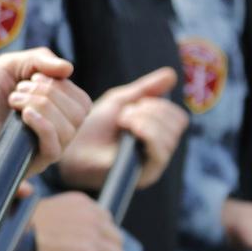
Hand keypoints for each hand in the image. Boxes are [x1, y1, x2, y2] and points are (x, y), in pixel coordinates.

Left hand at [0, 48, 90, 176]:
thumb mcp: (16, 65)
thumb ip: (42, 59)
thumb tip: (68, 69)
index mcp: (61, 113)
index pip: (81, 102)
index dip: (60, 86)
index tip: (33, 78)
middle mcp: (60, 133)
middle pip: (78, 115)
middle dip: (48, 93)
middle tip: (19, 90)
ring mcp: (47, 150)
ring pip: (68, 130)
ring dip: (42, 106)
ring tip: (14, 100)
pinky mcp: (32, 163)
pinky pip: (53, 148)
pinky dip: (43, 126)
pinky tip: (25, 114)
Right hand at [26, 193, 124, 250]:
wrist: (7, 238)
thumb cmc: (17, 229)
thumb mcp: (46, 214)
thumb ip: (66, 220)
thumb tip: (73, 237)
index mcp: (82, 202)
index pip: (107, 223)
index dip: (99, 242)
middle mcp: (91, 214)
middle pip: (116, 241)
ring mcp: (92, 234)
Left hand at [59, 68, 187, 191]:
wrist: (73, 148)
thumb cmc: (93, 127)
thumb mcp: (121, 102)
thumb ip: (146, 89)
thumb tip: (172, 74)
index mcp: (158, 135)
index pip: (178, 117)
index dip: (161, 104)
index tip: (136, 103)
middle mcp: (160, 151)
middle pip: (177, 125)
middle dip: (152, 110)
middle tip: (125, 113)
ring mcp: (154, 165)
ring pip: (170, 136)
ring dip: (145, 119)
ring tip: (122, 120)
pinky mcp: (145, 176)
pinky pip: (160, 152)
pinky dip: (146, 132)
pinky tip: (127, 127)